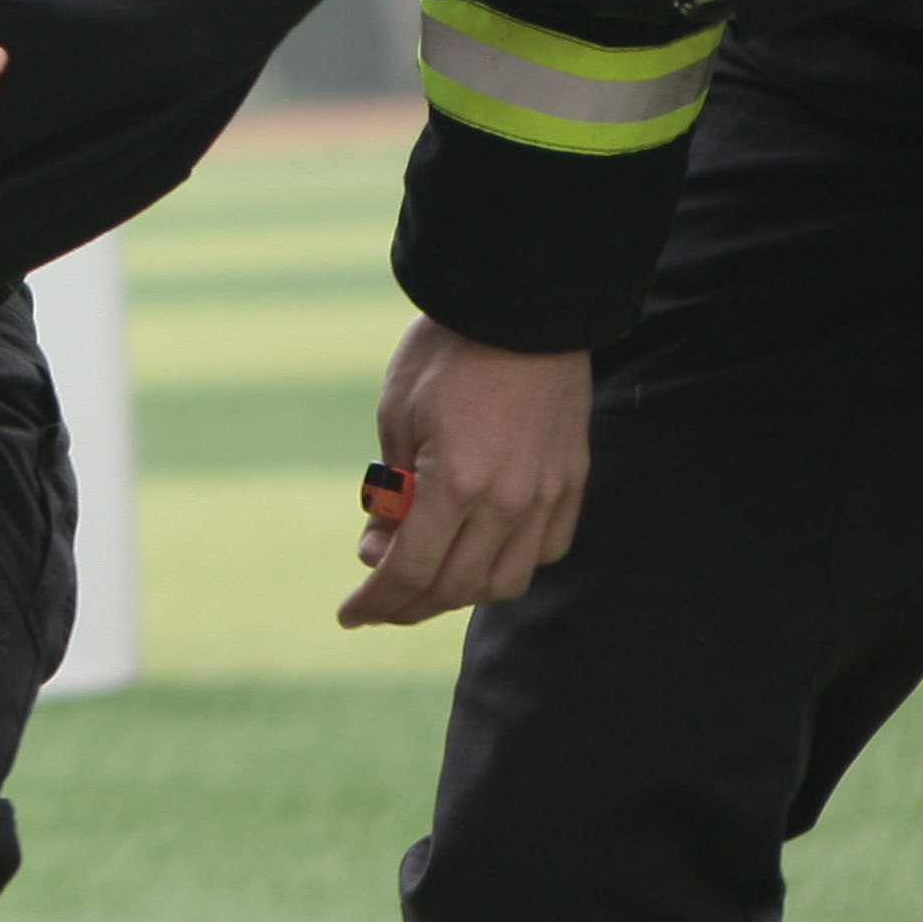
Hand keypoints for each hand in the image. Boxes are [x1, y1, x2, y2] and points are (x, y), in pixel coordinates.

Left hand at [336, 321, 593, 625]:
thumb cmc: (447, 353)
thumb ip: (392, 493)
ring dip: (462, 592)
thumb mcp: (395, 416)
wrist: (523, 306)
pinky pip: (546, 550)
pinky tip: (481, 552)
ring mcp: (548, 493)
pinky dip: (510, 564)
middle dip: (409, 604)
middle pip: (456, 587)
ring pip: (507, 580)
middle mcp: (508, 501)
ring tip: (429, 579)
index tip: (350, 615)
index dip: (375, 601)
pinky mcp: (572, 481)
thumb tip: (379, 551)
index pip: (409, 571)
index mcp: (456, 483)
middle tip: (380, 601)